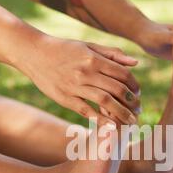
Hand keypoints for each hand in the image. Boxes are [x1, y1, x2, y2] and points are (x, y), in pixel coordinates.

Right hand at [18, 34, 140, 124]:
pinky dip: (100, 120)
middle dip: (132, 102)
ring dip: (121, 113)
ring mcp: (75, 86)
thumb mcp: (88, 46)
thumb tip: (135, 64)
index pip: (123, 74)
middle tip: (138, 111)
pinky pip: (86, 111)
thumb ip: (112, 54)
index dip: (134, 85)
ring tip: (131, 122)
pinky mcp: (64, 98)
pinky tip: (112, 127)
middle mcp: (86, 72)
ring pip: (105, 101)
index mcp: (94, 59)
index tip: (138, 94)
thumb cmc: (63, 49)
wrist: (33, 53)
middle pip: (117, 89)